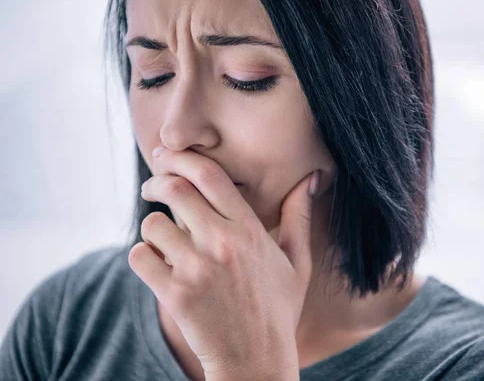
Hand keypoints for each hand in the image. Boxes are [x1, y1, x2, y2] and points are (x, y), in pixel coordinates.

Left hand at [128, 146, 319, 378]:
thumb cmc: (277, 310)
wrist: (255, 361)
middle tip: (152, 188)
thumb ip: (299, 216)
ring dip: (153, 227)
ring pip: (152, 224)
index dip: (182, 158)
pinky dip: (143, 257)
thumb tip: (312, 178)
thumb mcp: (297, 263)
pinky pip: (139, 256)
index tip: (168, 155)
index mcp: (251, 231)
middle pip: (175, 190)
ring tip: (163, 241)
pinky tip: (157, 266)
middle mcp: (223, 243)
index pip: (210, 176)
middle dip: (157, 182)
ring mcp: (197, 269)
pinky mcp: (174, 294)